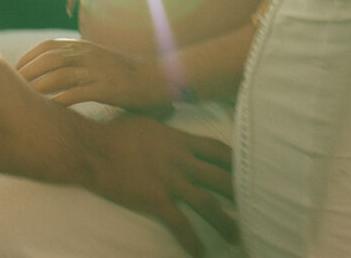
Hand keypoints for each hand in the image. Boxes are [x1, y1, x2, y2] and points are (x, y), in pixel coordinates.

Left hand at [17, 37, 168, 110]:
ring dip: (38, 87)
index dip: (29, 57)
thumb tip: (53, 69)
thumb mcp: (99, 58)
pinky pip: (76, 94)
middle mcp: (88, 54)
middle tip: (13, 88)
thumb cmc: (126, 71)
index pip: (48, 45)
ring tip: (23, 100)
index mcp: (84, 46)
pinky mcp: (106, 88)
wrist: (157, 77)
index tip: (15, 70)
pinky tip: (48, 111)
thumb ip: (78, 60)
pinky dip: (59, 102)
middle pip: (48, 59)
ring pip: (59, 75)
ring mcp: (96, 70)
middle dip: (27, 72)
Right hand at [81, 115, 237, 256]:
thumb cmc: (116, 132)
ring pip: (207, 203)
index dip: (234, 161)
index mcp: (179, 140)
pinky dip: (192, 240)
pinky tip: (200, 252)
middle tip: (255, 207)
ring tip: (236, 236)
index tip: (248, 169)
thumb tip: (169, 107)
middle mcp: (181, 160)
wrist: (95, 149)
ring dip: (224, 222)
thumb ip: (163, 119)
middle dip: (239, 193)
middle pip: (220, 177)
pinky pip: (180, 223)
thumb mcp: (145, 119)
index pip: (217, 149)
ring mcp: (170, 180)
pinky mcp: (155, 199)